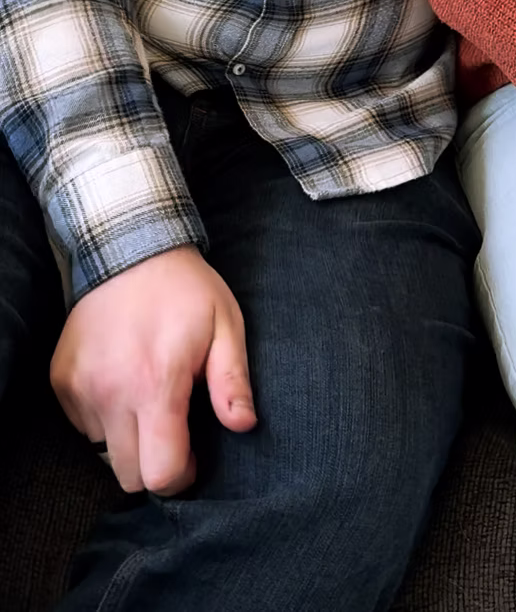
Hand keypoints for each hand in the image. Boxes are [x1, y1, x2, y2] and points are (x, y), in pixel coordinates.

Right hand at [51, 246, 255, 494]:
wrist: (128, 249)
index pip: (160, 473)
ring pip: (104, 451)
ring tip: (147, 395)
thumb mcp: (225, 325)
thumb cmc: (185, 290)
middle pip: (128, 476)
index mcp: (155, 384)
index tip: (193, 452)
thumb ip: (233, 381)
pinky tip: (123, 381)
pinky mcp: (62, 381)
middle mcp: (110, 393)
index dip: (181, 474)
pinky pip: (83, 426)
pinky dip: (104, 417)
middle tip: (173, 426)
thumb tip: (243, 425)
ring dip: (128, 438)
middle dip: (155, 462)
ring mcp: (81, 388)